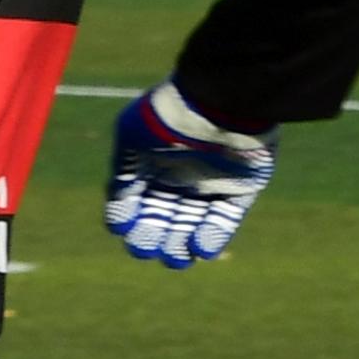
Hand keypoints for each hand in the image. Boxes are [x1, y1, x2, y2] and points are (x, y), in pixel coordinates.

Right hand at [103, 83, 275, 268]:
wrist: (223, 101)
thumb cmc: (172, 115)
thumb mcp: (132, 135)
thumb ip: (124, 169)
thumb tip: (119, 202)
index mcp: (150, 163)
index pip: (131, 199)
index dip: (124, 217)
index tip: (122, 227)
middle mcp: (178, 176)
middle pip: (159, 218)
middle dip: (150, 237)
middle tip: (147, 248)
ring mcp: (209, 184)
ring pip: (189, 226)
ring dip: (179, 246)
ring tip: (174, 257)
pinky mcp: (239, 191)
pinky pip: (223, 222)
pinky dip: (211, 239)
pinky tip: (198, 247)